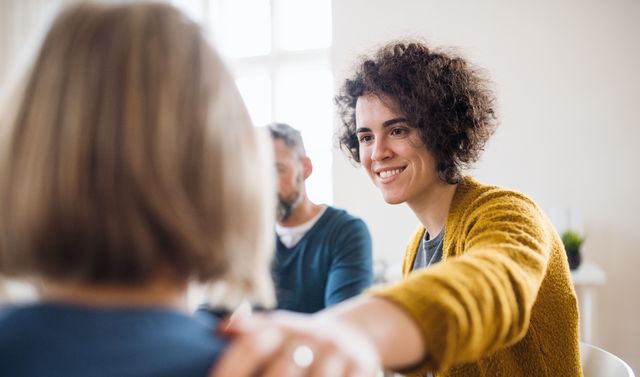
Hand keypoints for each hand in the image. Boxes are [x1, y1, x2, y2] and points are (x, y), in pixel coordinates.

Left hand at [211, 310, 380, 376]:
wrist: (353, 336)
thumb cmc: (300, 342)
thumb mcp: (276, 330)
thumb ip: (248, 331)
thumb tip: (218, 331)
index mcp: (282, 326)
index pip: (251, 346)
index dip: (230, 370)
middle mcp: (311, 335)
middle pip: (281, 371)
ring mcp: (338, 352)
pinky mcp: (363, 366)